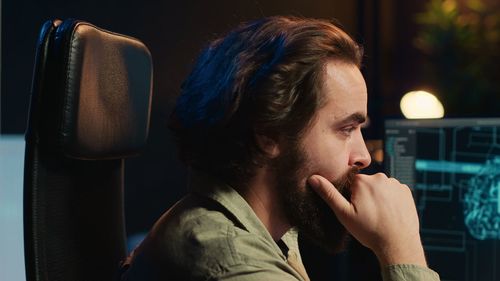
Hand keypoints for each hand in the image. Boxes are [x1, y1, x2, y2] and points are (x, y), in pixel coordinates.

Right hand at [308, 173, 426, 266]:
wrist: (397, 244)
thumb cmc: (369, 230)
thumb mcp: (344, 214)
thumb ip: (329, 194)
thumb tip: (313, 178)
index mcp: (363, 181)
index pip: (352, 183)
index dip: (352, 197)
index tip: (356, 210)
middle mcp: (380, 177)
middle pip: (367, 184)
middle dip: (365, 196)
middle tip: (367, 214)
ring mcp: (395, 184)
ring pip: (380, 187)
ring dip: (378, 197)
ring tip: (379, 215)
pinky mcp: (406, 191)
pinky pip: (393, 191)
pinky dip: (391, 200)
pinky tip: (389, 213)